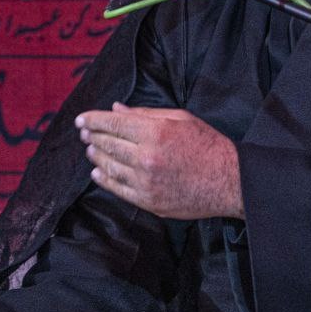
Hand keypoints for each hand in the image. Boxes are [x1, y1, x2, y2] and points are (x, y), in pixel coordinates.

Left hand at [76, 102, 243, 219]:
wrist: (229, 181)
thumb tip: (116, 109)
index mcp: (155, 133)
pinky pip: (118, 189)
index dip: (93, 120)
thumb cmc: (208, 145)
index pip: (113, 123)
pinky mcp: (149, 201)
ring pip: (109, 167)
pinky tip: (98, 172)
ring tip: (90, 149)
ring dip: (96, 156)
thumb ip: (145, 113)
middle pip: (107, 145)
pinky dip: (104, 179)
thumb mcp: (180, 118)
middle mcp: (147, 158)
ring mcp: (146, 182)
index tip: (81, 119)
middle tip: (83, 132)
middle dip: (92, 136)